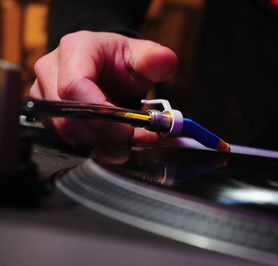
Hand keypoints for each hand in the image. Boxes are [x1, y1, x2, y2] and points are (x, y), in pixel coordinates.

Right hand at [30, 31, 177, 146]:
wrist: (108, 67)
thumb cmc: (122, 60)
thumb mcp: (143, 56)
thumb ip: (155, 59)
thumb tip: (165, 59)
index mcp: (75, 50)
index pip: (75, 87)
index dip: (101, 115)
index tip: (130, 129)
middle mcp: (52, 71)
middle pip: (68, 116)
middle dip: (106, 135)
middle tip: (138, 139)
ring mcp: (46, 95)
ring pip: (68, 132)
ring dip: (104, 144)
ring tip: (134, 141)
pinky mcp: (50, 115)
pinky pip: (70, 139)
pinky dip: (97, 146)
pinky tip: (118, 144)